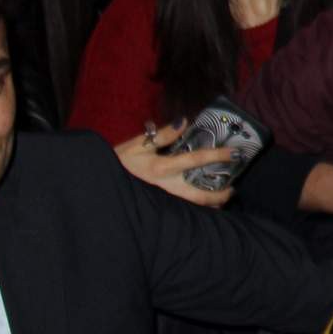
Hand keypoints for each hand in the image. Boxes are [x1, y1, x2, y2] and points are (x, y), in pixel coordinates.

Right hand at [114, 124, 235, 207]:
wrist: (97, 184)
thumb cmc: (117, 163)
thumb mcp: (137, 145)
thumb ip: (162, 135)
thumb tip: (184, 121)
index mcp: (161, 168)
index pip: (195, 160)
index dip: (217, 156)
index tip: (234, 153)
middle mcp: (166, 188)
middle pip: (200, 196)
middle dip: (220, 195)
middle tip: (233, 189)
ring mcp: (163, 202)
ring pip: (193, 208)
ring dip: (210, 205)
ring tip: (222, 198)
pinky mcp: (159, 210)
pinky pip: (183, 211)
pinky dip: (196, 209)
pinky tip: (203, 206)